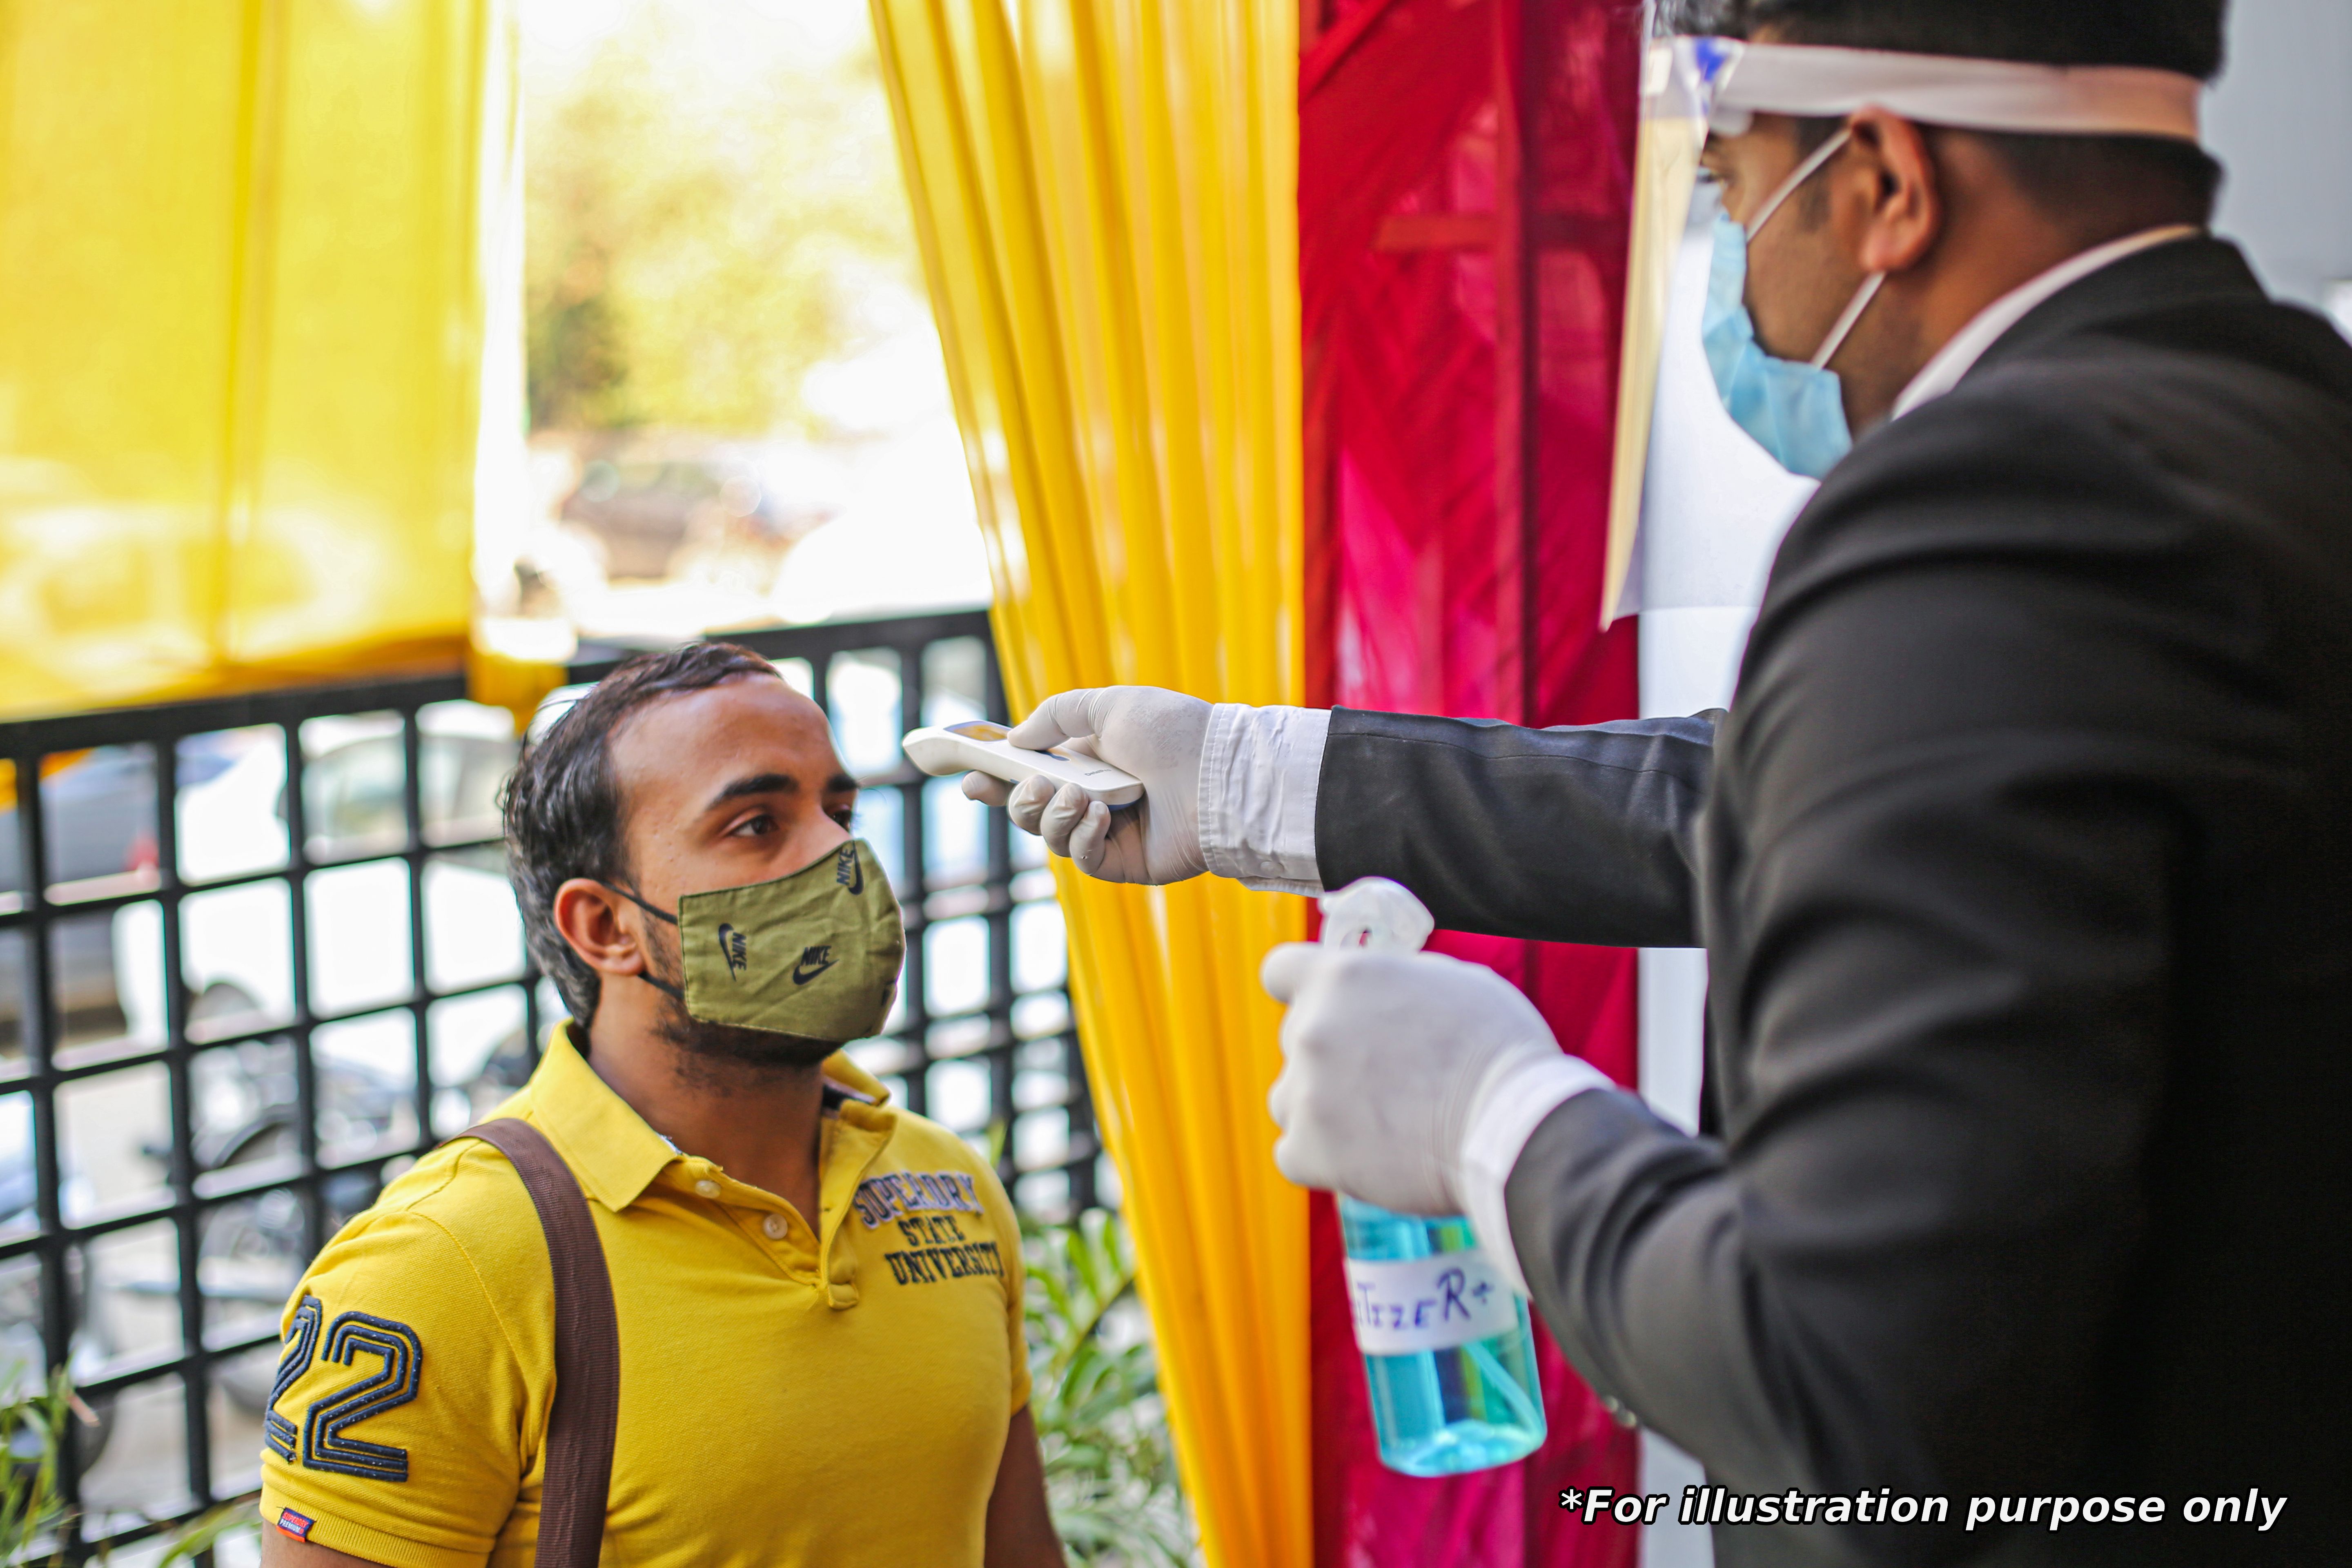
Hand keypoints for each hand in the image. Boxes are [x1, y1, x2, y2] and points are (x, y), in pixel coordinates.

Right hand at [960, 686, 1209, 884]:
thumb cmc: (1172, 733)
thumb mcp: (1110, 706)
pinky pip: (1083, 859)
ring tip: (1079, 797)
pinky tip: (1099, 816)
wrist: (1219, 773)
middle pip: (1030, 811)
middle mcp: (1094, 797)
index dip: (996, 778)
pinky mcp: (1125, 863)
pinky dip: (1082, 838)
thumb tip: (1015, 739)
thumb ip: (1057, 716)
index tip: (969, 779)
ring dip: (1052, 816)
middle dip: (1014, 800)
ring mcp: (1109, 832)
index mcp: (1088, 761)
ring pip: (1050, 837)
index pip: (1029, 773)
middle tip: (1018, 787)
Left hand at [1259, 944, 1560, 1213]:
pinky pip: (1293, 1154)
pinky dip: (1323, 1159)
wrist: (1513, 1128)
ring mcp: (1304, 1092)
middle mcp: (1311, 1029)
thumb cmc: (1497, 1049)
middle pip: (1296, 1040)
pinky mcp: (1309, 1150)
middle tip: (1389, 1078)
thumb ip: (1394, 980)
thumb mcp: (1450, 981)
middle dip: (1334, 1055)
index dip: (1302, 990)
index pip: (1280, 971)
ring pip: (1290, 1099)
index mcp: (1341, 977)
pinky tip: (1368, 1157)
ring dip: (1322, 1108)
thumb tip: (1376, 990)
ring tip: (1383, 1123)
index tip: (1327, 1009)